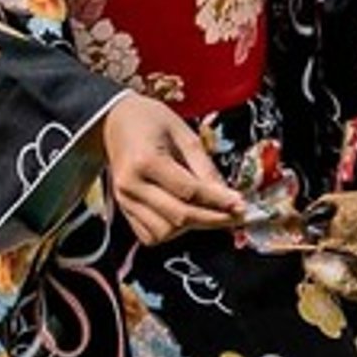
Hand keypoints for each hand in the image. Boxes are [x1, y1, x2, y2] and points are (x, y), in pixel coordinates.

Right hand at [99, 93, 246, 244]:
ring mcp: (124, 201)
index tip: (241, 204)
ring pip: (164, 231)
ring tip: (209, 213)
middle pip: (179, 216)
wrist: (115, 121)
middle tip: (237, 216)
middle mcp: (131, 185)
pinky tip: (187, 217)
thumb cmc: (152, 121)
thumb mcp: (184, 135)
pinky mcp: (123, 210)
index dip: (218, 201)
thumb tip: (229, 197)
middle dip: (213, 219)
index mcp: (145, 161)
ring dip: (192, 227)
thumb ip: (205, 168)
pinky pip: (150, 235)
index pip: (189, 192)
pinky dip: (172, 232)